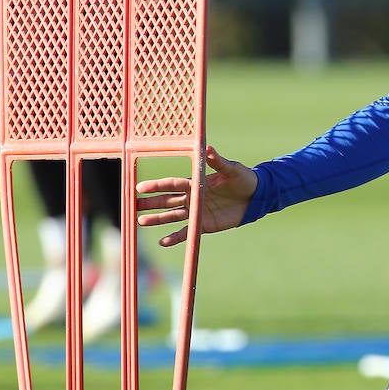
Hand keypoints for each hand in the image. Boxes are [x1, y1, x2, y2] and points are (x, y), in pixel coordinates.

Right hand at [135, 145, 257, 247]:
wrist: (256, 197)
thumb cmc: (244, 179)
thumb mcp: (231, 170)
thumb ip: (218, 162)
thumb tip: (207, 148)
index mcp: (196, 182)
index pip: (172, 184)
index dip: (157, 185)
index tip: (141, 187)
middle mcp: (192, 197)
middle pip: (167, 200)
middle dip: (150, 202)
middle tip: (132, 205)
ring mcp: (196, 212)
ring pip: (172, 216)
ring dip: (157, 219)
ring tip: (140, 222)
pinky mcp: (204, 225)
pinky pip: (186, 232)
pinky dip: (175, 237)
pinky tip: (163, 242)